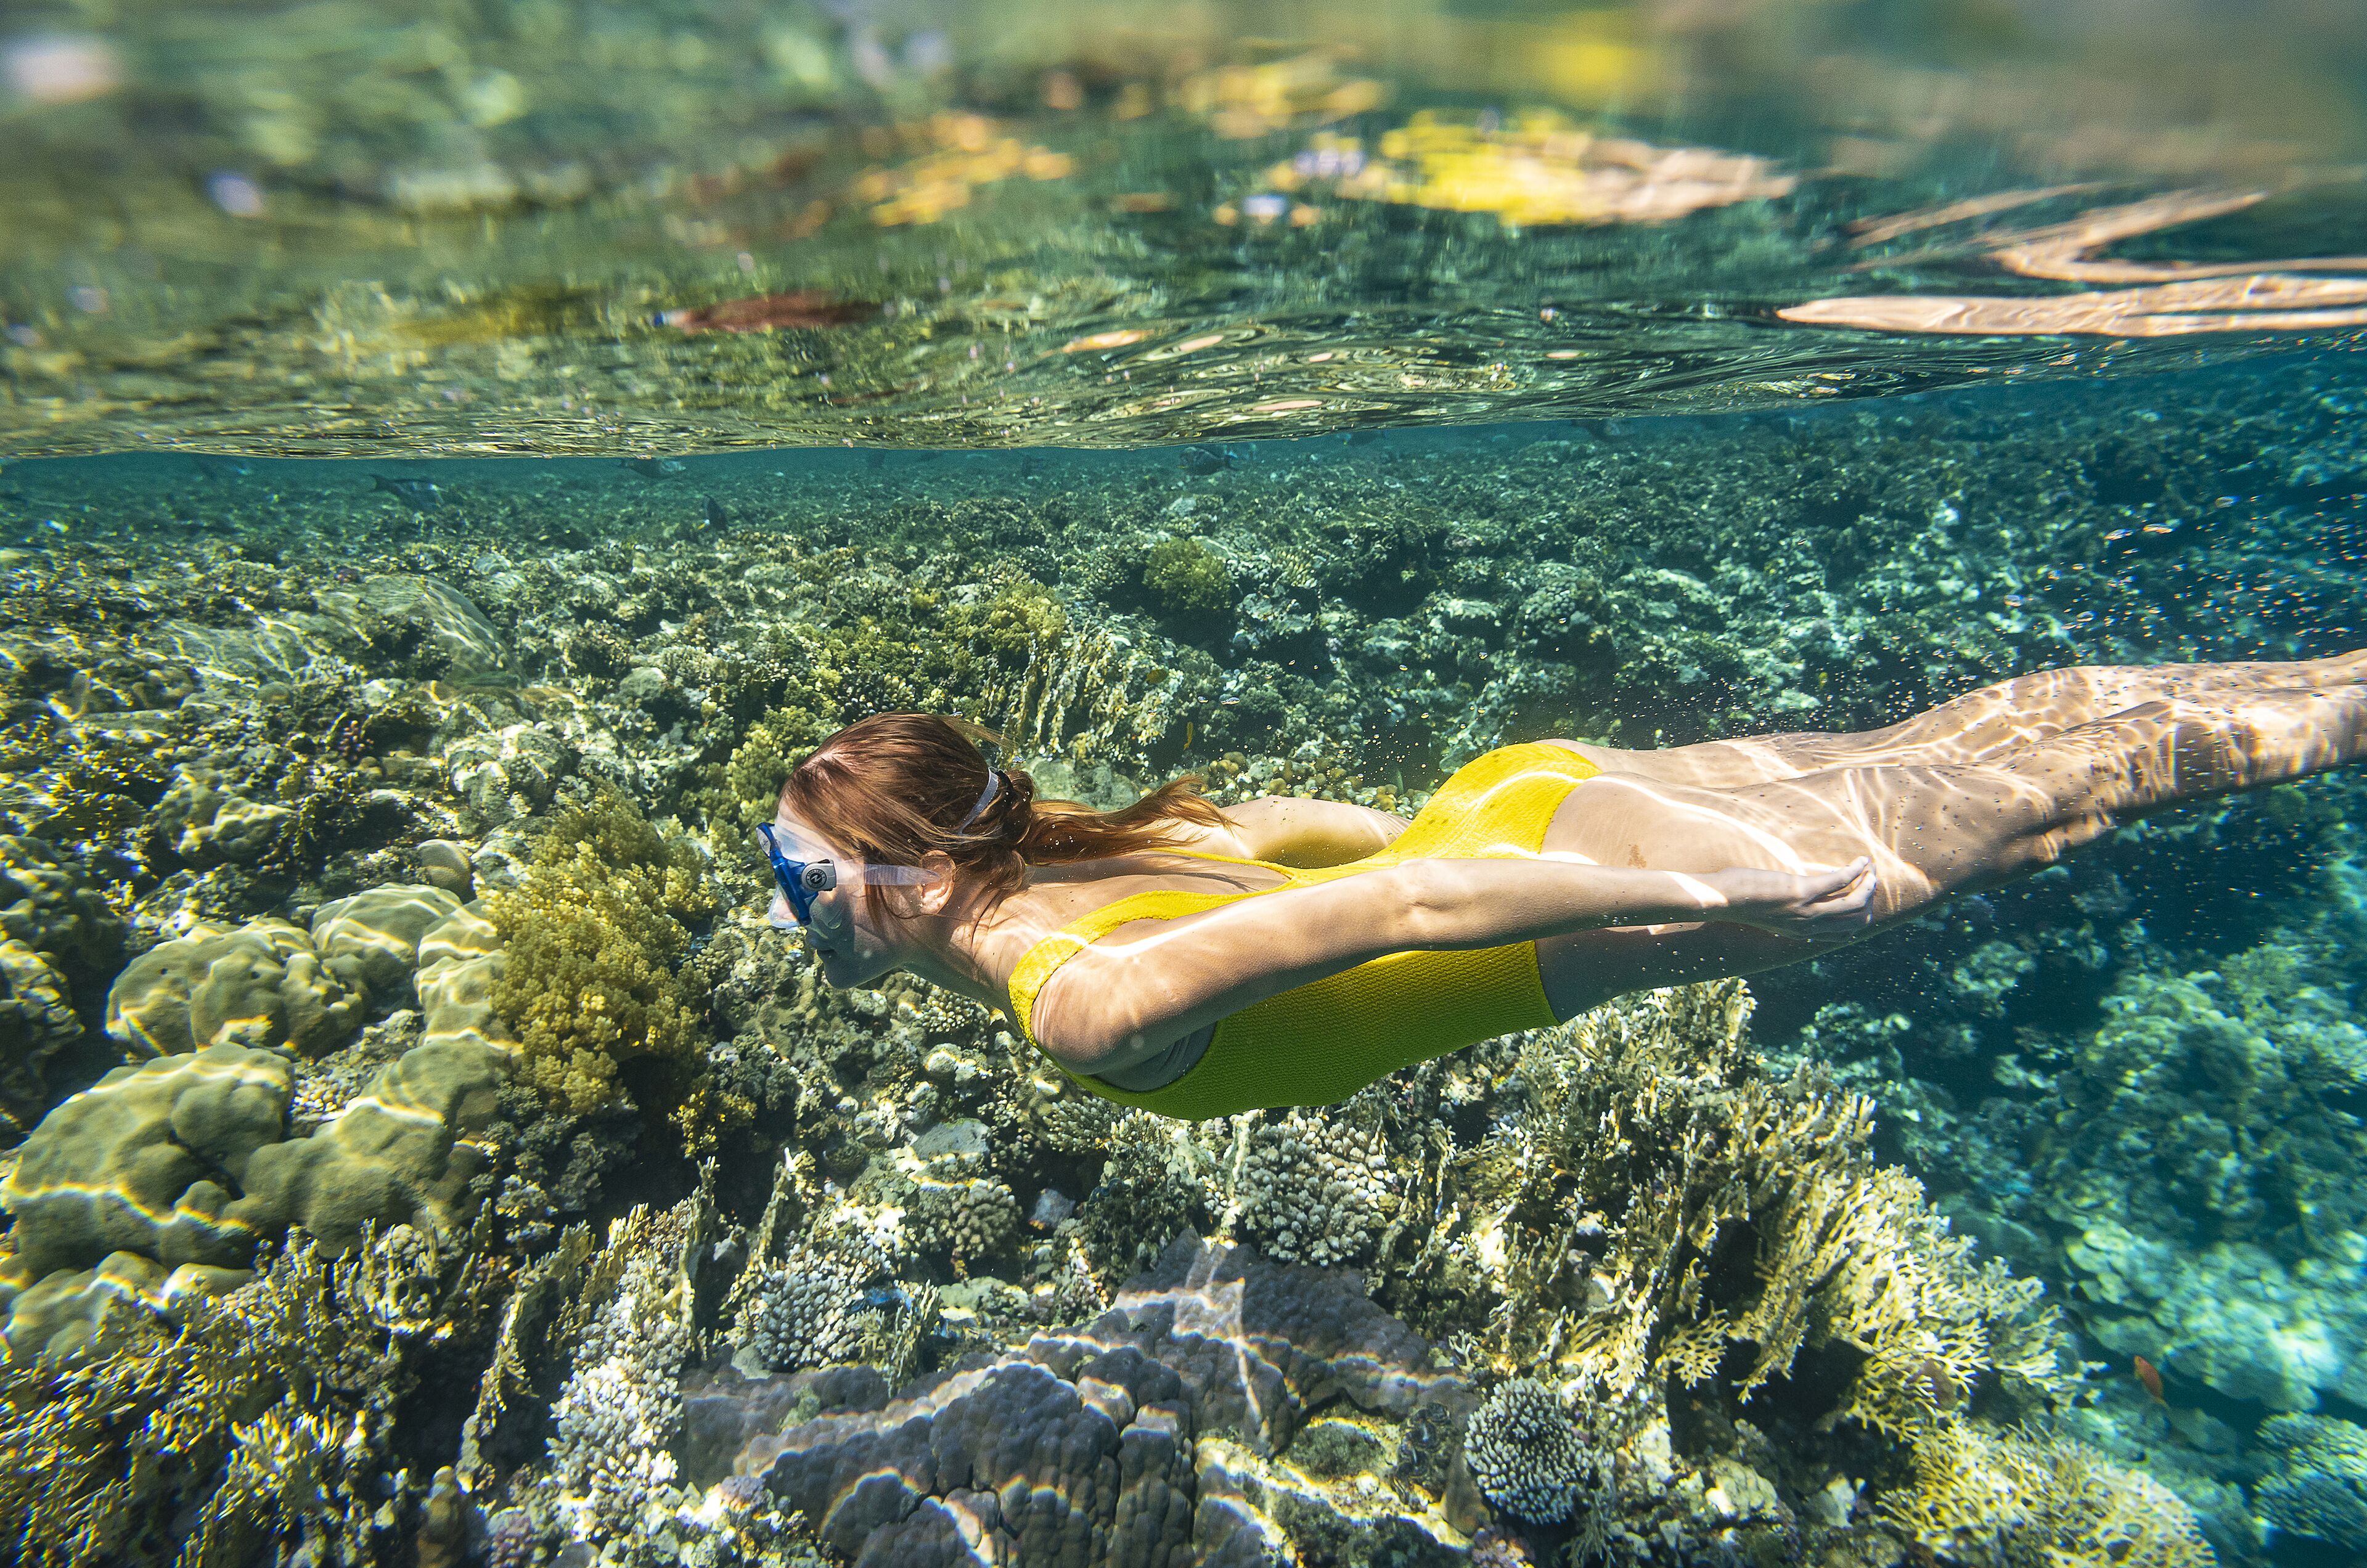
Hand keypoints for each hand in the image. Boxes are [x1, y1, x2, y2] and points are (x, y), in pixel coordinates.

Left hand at [1710, 858, 1877, 937]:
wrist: (1720, 900)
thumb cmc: (1740, 901)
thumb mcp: (1771, 914)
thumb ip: (1790, 912)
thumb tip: (1802, 899)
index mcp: (1801, 933)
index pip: (1843, 934)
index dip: (1859, 917)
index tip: (1865, 899)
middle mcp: (1808, 927)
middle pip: (1854, 920)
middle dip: (1868, 899)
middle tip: (1872, 880)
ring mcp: (1806, 911)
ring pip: (1853, 902)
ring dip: (1867, 884)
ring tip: (1871, 869)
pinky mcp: (1801, 891)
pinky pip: (1839, 880)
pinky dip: (1854, 869)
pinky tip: (1860, 861)